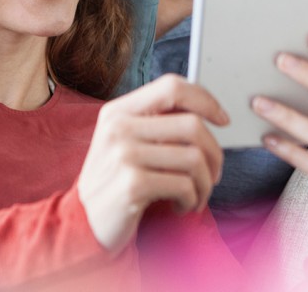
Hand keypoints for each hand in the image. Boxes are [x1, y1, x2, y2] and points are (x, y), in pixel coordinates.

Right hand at [76, 74, 227, 252]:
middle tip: (213, 173)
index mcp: (118, 111)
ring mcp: (124, 155)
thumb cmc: (115, 180)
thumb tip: (206, 112)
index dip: (205, 100)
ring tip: (195, 195)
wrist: (84, 222)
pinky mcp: (132, 185)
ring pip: (194, 158)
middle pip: (192, 125)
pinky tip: (180, 205)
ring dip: (205, 183)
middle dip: (214, 153)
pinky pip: (185, 186)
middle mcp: (119, 128)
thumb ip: (156, 123)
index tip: (222, 119)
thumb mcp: (125, 141)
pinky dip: (192, 200)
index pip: (172, 86)